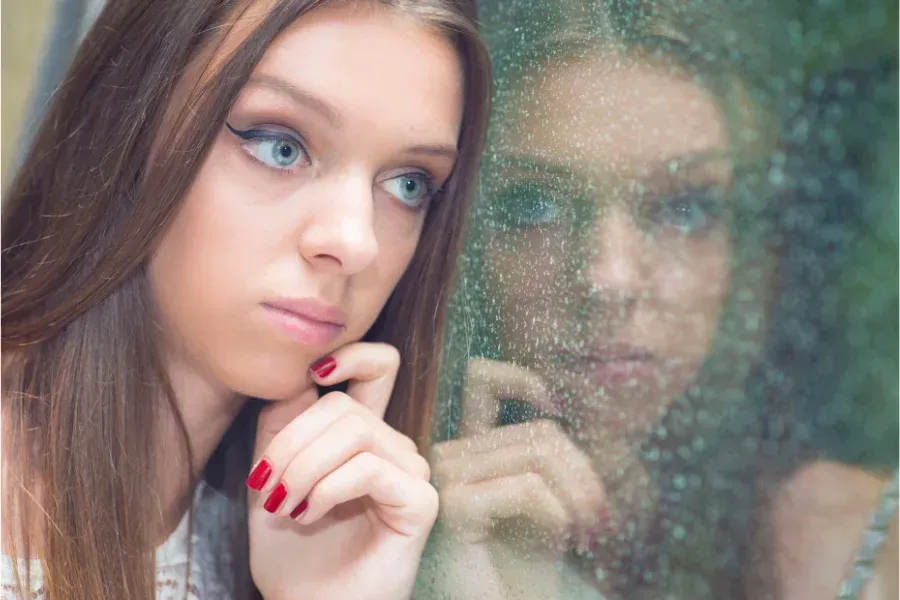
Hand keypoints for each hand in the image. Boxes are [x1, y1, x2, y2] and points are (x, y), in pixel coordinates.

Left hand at [247, 343, 437, 599]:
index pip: (378, 367)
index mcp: (361, 435)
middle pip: (344, 404)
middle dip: (293, 441)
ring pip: (355, 432)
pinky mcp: (419, 501)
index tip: (310, 374)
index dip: (351, 353)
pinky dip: (329, 487)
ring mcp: (410, 473)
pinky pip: (370, 468)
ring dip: (305, 467)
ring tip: (285, 505)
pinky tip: (309, 514)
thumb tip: (296, 379)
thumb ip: (280, 427)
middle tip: (267, 484)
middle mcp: (392, 446)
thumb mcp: (271, 478)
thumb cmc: (292, 551)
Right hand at [425, 358, 607, 598]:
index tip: (557, 406)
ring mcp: (445, 479)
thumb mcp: (541, 500)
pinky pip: (528, 487)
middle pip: (535, 430)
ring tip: (587, 529)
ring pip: (537, 453)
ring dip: (578, 494)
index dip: (521, 379)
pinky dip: (558, 514)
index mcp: (464, 450)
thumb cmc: (521, 567)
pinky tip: (561, 542)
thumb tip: (564, 409)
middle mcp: (446, 457)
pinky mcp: (455, 505)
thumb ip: (543, 455)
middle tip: (599, 516)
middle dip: (582, 471)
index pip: (481, 379)